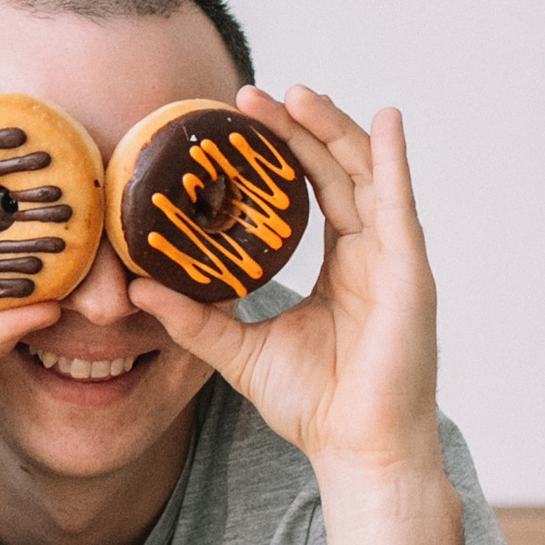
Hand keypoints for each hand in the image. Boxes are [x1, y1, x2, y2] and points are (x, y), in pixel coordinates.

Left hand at [123, 88, 438, 484]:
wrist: (355, 449)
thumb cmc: (313, 405)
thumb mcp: (237, 350)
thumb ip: (193, 317)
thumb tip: (135, 288)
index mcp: (339, 267)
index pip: (311, 190)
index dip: (282, 151)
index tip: (239, 118)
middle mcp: (370, 254)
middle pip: (335, 171)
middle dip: (299, 128)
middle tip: (251, 97)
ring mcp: (394, 260)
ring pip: (364, 175)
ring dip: (334, 130)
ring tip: (298, 94)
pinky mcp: (410, 272)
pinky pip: (400, 205)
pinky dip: (394, 160)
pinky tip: (388, 120)